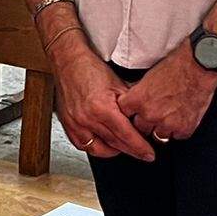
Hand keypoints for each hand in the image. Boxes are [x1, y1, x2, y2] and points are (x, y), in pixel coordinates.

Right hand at [50, 34, 155, 161]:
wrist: (68, 61)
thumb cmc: (91, 69)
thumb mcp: (118, 83)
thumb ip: (131, 104)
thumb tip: (145, 117)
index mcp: (101, 108)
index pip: (125, 135)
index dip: (139, 147)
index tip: (149, 154)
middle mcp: (86, 119)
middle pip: (114, 144)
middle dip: (131, 151)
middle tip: (143, 153)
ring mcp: (75, 124)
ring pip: (99, 149)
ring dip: (114, 151)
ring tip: (124, 147)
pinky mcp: (68, 125)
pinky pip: (83, 146)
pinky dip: (96, 148)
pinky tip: (104, 145)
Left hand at [116, 44, 216, 144]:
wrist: (199, 66)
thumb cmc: (176, 65)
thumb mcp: (149, 77)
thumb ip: (139, 93)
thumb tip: (134, 101)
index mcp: (138, 99)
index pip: (124, 114)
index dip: (131, 111)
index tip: (134, 111)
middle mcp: (150, 114)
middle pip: (140, 128)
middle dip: (145, 122)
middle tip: (154, 113)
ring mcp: (167, 124)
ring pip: (158, 136)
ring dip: (161, 128)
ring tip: (169, 116)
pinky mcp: (184, 128)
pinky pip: (176, 136)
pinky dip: (179, 129)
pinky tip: (182, 117)